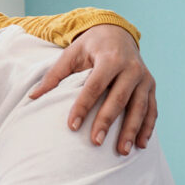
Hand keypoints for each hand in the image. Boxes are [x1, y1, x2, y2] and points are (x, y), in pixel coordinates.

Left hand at [29, 24, 156, 154]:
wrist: (117, 33)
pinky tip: (141, 144)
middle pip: (118, 98)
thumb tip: (32, 97)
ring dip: (131, 130)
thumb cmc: (90, 47)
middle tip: (95, 142)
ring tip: (122, 151)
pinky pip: (152, 109)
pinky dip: (148, 127)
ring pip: (139, 107)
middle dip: (107, 122)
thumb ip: (54, 75)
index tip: (71, 126)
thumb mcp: (70, 54)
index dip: (83, 106)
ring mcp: (144, 78)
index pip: (94, 86)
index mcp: (110, 58)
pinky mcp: (151, 86)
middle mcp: (131, 68)